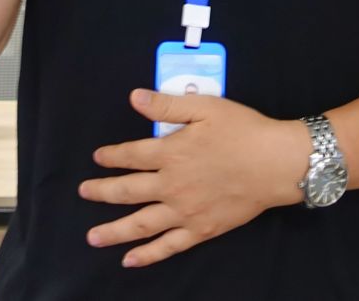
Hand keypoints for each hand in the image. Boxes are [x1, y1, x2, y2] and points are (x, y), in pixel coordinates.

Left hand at [78, 88, 310, 268]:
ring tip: (92, 237)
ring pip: (140, 224)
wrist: (275, 163)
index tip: (97, 158)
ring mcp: (185, 212)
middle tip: (84, 192)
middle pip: (128, 191)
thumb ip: (168, 105)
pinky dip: (147, 255)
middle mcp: (171, 185)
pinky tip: (129, 259)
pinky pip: (168, 246)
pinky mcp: (200, 230)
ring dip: (113, 231)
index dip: (112, 156)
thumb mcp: (206, 107)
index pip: (132, 155)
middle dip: (102, 191)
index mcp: (171, 153)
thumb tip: (134, 98)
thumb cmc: (242, 130)